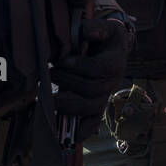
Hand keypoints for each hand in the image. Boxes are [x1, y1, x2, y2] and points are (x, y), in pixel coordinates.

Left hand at [51, 17, 130, 134]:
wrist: (112, 51)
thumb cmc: (104, 39)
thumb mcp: (104, 28)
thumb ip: (95, 28)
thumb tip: (84, 32)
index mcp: (115, 63)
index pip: (98, 69)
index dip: (79, 66)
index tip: (62, 60)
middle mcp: (113, 82)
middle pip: (92, 89)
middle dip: (69, 82)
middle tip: (50, 74)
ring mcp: (105, 96)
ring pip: (90, 107)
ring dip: (69, 104)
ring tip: (50, 98)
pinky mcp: (98, 106)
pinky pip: (93, 122)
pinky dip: (82, 131)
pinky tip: (70, 137)